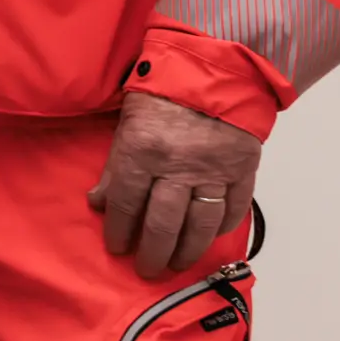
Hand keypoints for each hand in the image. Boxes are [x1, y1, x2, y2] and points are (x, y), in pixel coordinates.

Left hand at [88, 90, 261, 276]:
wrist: (213, 71)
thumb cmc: (161, 95)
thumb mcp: (126, 124)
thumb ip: (114, 167)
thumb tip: (97, 203)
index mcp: (143, 150)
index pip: (124, 203)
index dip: (118, 231)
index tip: (117, 248)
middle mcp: (177, 166)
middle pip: (162, 223)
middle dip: (151, 253)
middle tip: (146, 270)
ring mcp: (213, 171)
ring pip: (199, 226)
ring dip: (186, 251)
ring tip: (175, 264)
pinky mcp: (242, 171)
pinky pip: (232, 210)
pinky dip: (220, 230)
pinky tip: (209, 240)